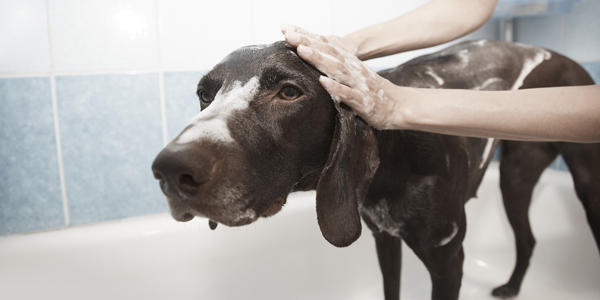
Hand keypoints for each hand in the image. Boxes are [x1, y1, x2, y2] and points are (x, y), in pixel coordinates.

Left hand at [280, 25, 400, 129]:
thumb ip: (333, 68)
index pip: (324, 45)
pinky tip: (322, 82)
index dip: (306, 36)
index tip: (286, 29)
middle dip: (308, 43)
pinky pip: (347, 94)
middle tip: (289, 35)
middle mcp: (352, 69)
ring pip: (336, 69)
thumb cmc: (371, 91)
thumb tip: (310, 60)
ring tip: (302, 51)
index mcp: (348, 62)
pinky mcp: (362, 101)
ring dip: (319, 59)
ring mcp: (357, 84)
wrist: (398, 106)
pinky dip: (335, 88)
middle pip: (328, 52)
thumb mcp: (351, 75)